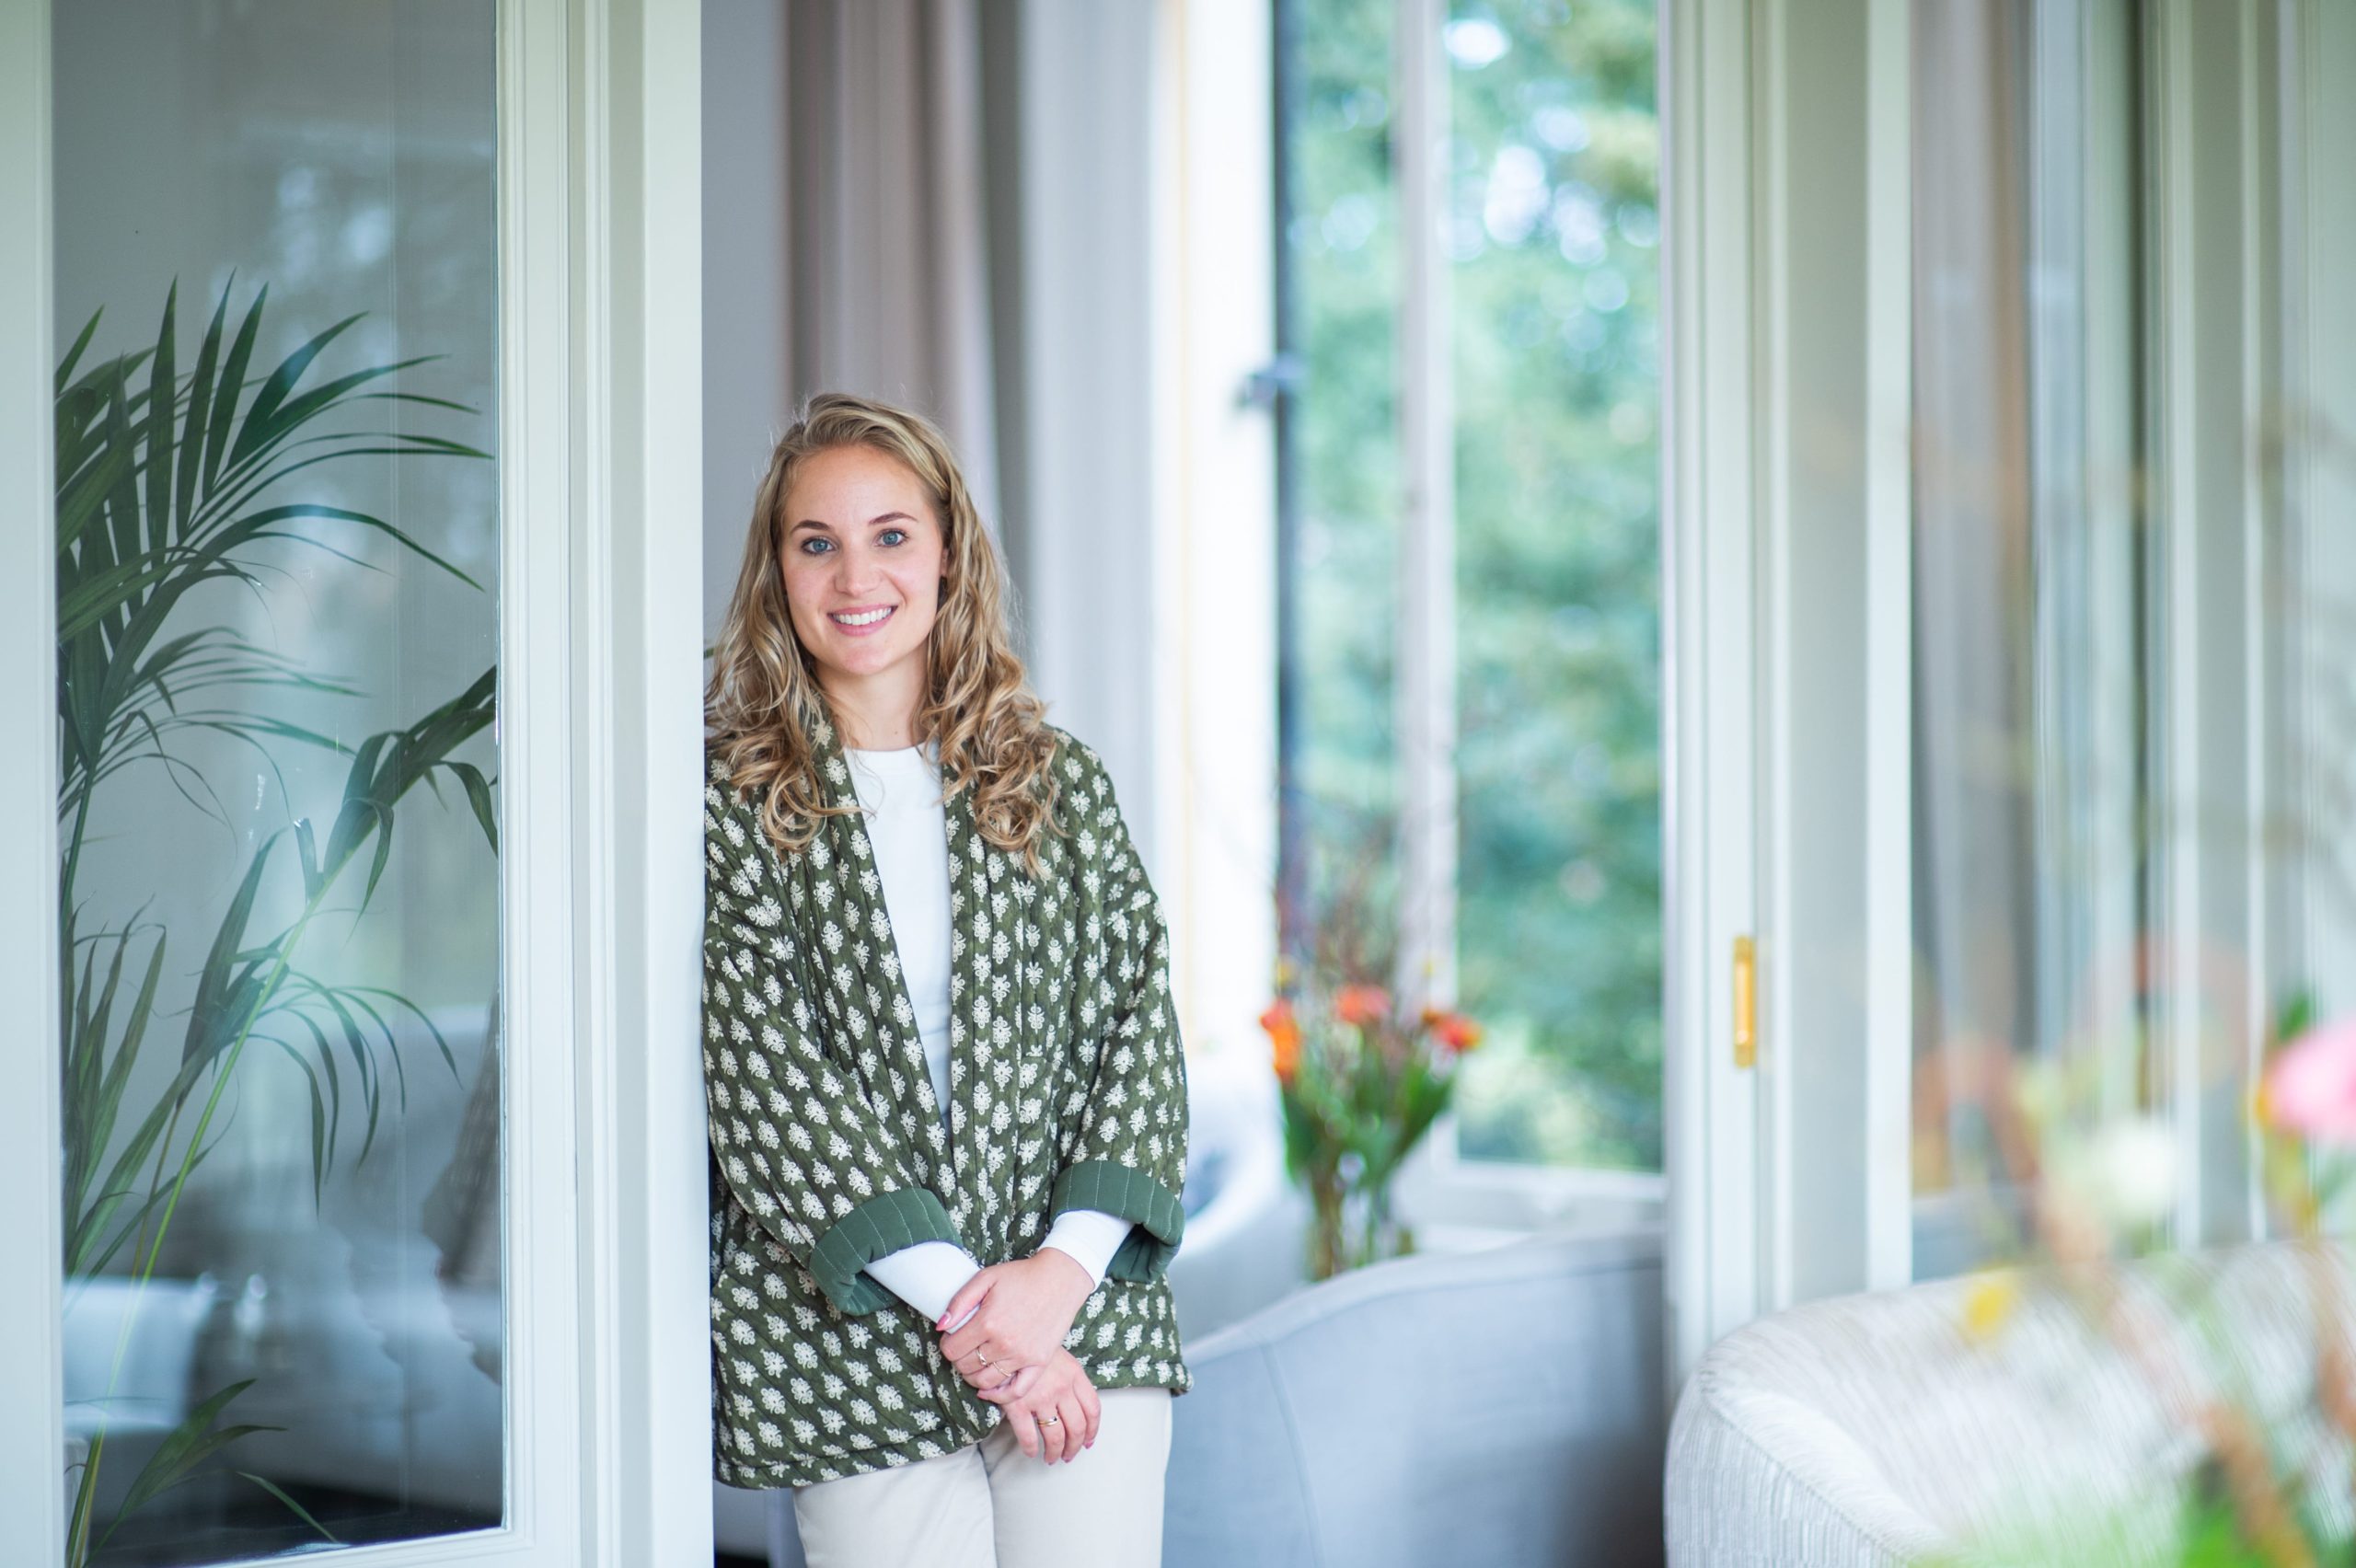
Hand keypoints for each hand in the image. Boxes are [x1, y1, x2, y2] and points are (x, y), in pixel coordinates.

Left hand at [938, 1250, 1095, 1390]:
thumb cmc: (1022, 1276)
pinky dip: (998, 1396)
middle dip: (959, 1359)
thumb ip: (960, 1301)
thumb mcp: (986, 1278)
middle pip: (966, 1367)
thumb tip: (941, 1326)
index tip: (953, 1337)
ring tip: (976, 1362)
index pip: (952, 1350)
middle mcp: (1004, 1344)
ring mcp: (1022, 1356)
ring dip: (973, 1376)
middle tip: (965, 1347)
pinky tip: (988, 1390)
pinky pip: (1015, 1391)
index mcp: (988, 1322)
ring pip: (985, 1382)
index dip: (947, 1344)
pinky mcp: (1039, 1363)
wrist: (1059, 1279)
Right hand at [977, 1346, 1101, 1462]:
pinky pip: (1028, 1436)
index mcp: (1075, 1374)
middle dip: (1074, 1447)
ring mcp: (1041, 1397)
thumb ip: (1071, 1379)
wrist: (1006, 1338)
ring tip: (1051, 1459)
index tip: (1088, 1442)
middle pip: (1077, 1427)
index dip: (1092, 1431)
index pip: (1093, 1409)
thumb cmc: (1032, 1347)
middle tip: (1068, 1456)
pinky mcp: (1019, 1404)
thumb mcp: (1059, 1357)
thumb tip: (1078, 1406)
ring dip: (1054, 1452)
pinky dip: (1030, 1449)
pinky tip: (1030, 1452)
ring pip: (1055, 1436)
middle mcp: (1062, 1387)